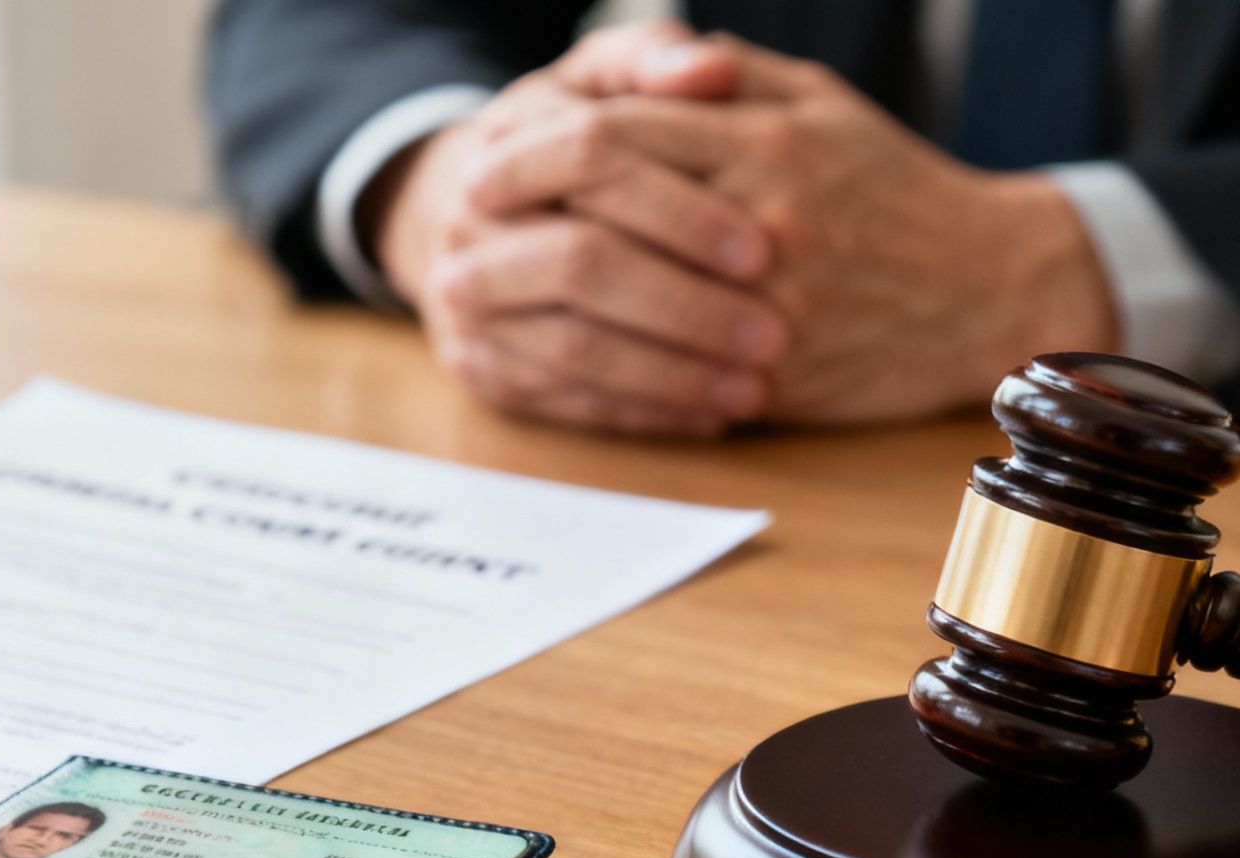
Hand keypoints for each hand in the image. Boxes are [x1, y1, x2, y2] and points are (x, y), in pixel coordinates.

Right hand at [366, 21, 789, 436]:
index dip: (681, 209)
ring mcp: (467, 305)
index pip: (593, 161)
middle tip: (772, 337)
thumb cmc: (577, 145)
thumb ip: (658, 60)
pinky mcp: (482, 370)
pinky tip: (712, 415)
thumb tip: (714, 69)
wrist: (485, 214)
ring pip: (576, 348)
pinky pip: (567, 403)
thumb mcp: (607, 84)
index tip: (763, 251)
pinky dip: (645, 414)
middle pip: (583, 264)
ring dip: (673, 375)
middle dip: (686, 306)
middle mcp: (468, 225)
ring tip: (756, 390)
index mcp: (506, 141)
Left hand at [470, 36, 1120, 425]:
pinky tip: (555, 355)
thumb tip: (632, 67)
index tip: (483, 168)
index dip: (530, 153)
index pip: (612, 137)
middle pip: (600, 216)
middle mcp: (765, 223)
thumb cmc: (894, 190)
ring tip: (489, 299)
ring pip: (620, 305)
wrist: (989, 289)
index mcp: (768, 143)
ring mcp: (768, 308)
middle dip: (515, 224)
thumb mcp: (819, 104)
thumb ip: (723, 79)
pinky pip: (661, 376)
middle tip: (459, 235)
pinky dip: (600, 368)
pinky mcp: (776, 379)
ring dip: (540, 303)